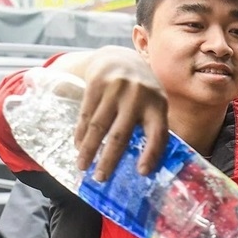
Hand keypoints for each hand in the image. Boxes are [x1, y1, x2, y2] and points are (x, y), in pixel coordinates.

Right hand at [72, 49, 168, 180]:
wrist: (120, 58)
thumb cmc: (142, 92)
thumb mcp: (154, 104)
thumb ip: (152, 128)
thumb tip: (146, 167)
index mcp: (158, 105)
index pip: (157, 134)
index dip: (151, 154)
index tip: (142, 173)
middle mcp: (138, 96)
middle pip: (120, 135)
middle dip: (109, 160)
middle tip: (100, 178)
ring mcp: (116, 89)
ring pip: (98, 127)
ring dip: (89, 150)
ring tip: (83, 166)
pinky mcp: (97, 83)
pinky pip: (86, 115)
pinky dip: (81, 133)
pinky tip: (78, 146)